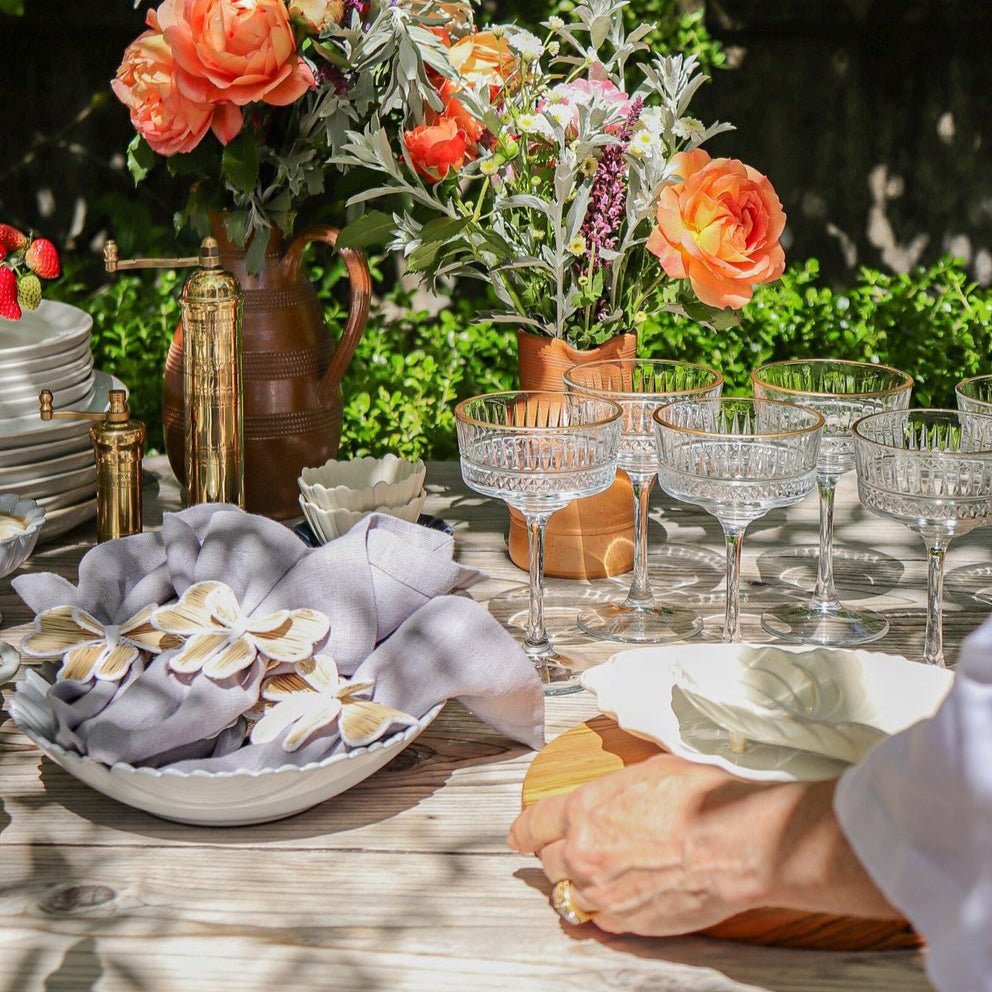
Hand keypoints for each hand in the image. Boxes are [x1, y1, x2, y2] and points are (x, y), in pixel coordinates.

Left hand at [508, 753, 896, 935]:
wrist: (737, 844)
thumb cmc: (702, 798)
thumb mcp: (648, 771)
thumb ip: (615, 789)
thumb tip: (612, 792)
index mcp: (584, 809)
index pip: (532, 824)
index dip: (523, 830)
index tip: (518, 835)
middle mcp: (583, 853)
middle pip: (547, 861)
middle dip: (557, 854)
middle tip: (573, 850)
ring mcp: (602, 893)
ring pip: (568, 893)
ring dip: (578, 884)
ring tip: (600, 875)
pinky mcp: (626, 924)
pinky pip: (598, 920)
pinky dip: (603, 909)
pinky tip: (622, 896)